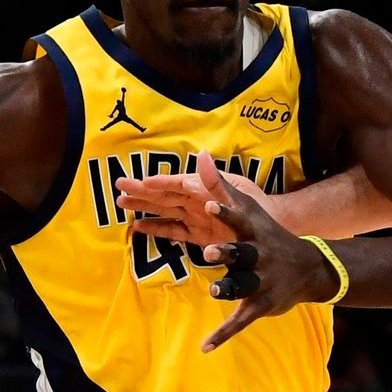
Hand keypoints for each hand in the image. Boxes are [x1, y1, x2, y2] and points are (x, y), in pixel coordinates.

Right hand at [116, 150, 272, 246]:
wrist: (273, 237)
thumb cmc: (258, 214)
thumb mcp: (237, 197)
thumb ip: (216, 180)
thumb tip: (200, 154)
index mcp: (206, 190)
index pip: (178, 184)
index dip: (159, 183)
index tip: (139, 182)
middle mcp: (198, 202)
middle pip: (165, 195)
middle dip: (142, 191)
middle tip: (118, 187)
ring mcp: (197, 219)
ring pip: (165, 210)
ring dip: (144, 207)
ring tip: (121, 204)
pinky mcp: (198, 236)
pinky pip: (174, 230)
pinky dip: (157, 228)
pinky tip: (138, 227)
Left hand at [196, 175, 339, 351]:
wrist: (310, 268)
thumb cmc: (270, 234)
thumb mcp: (251, 209)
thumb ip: (220, 186)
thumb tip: (198, 155)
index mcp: (254, 233)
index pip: (238, 219)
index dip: (224, 212)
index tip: (208, 204)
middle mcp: (260, 256)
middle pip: (242, 253)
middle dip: (228, 252)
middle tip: (209, 250)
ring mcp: (262, 282)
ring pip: (244, 286)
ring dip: (229, 290)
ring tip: (214, 293)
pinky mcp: (261, 305)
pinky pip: (240, 321)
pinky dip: (223, 335)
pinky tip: (205, 347)